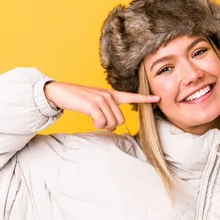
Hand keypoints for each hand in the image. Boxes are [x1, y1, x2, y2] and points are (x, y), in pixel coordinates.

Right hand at [44, 81, 159, 130]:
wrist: (61, 92)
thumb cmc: (79, 99)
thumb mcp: (96, 103)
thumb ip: (107, 112)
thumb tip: (113, 127)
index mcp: (112, 94)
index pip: (132, 96)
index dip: (145, 99)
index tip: (158, 99)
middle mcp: (109, 95)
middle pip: (121, 120)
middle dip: (111, 125)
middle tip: (101, 122)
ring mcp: (102, 99)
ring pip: (112, 123)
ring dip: (103, 126)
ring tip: (95, 119)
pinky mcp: (94, 105)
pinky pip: (102, 123)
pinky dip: (97, 125)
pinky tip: (91, 119)